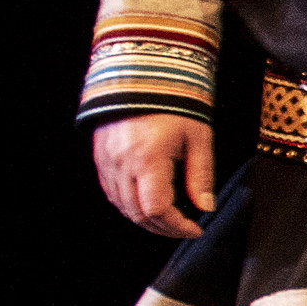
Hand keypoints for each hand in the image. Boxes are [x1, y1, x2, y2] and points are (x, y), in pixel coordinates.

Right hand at [92, 113, 214, 237]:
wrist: (143, 76)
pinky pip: (112, 192)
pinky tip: (147, 205)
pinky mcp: (101, 158)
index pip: (157, 210)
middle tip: (184, 229)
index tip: (195, 229)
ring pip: (122, 206)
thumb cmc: (174, 103)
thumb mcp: (198, 138)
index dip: (177, 227)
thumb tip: (205, 206)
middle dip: (163, 228)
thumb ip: (201, 175)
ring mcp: (107, 161)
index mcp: (148, 159)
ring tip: (169, 221)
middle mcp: (122, 164)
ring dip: (146, 220)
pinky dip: (129, 205)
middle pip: (138, 214)